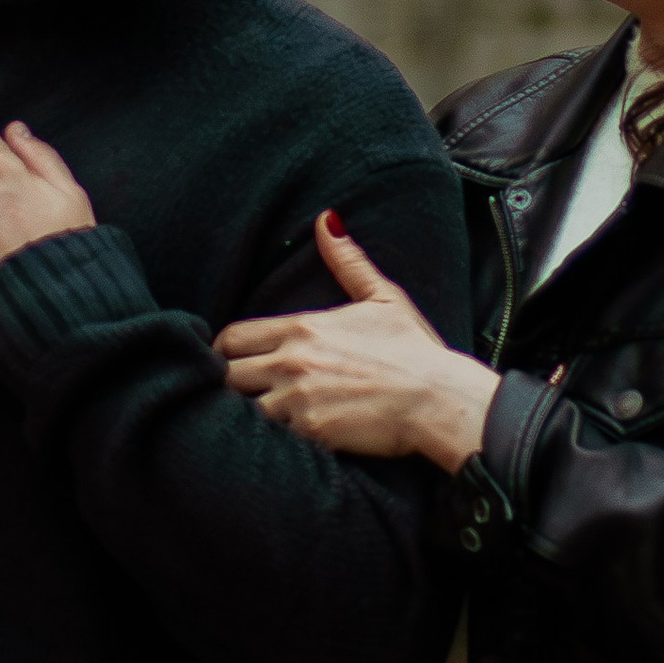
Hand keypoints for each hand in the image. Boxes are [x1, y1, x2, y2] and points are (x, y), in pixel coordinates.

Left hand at [217, 216, 499, 467]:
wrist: (440, 399)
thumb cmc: (415, 351)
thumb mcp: (383, 297)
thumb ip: (347, 262)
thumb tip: (327, 220)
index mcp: (302, 326)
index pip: (232, 337)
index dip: (224, 352)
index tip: (233, 362)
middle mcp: (291, 359)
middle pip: (224, 374)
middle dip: (228, 384)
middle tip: (242, 395)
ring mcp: (297, 397)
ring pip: (239, 409)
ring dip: (247, 414)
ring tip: (257, 421)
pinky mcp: (310, 431)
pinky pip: (268, 438)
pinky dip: (269, 441)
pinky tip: (279, 442)